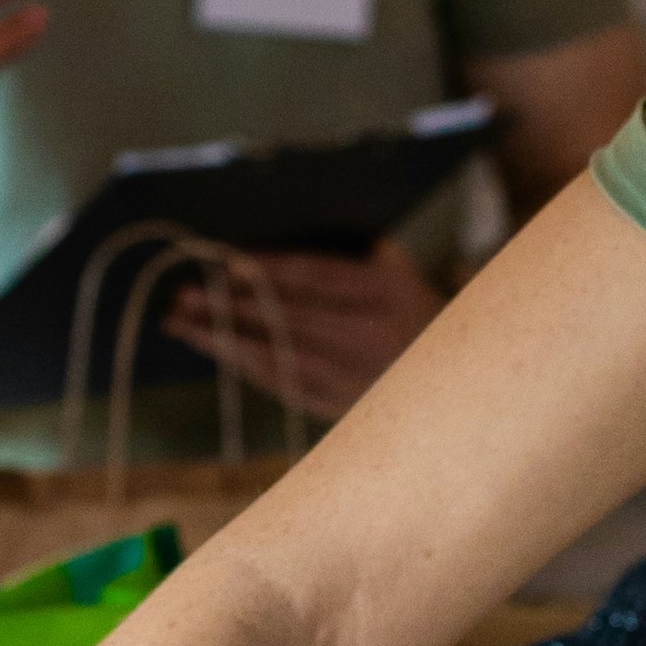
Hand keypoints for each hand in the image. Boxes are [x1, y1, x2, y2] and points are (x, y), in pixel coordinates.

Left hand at [159, 240, 442, 420]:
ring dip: (225, 341)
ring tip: (182, 324)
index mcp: (387, 291)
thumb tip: (271, 235)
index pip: (312, 276)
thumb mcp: (394, 267)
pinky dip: (249, 366)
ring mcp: (361, 379)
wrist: (463, 378)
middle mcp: (375, 337)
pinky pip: (287, 386)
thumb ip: (346, 248)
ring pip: (280, 359)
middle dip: (230, 305)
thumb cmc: (412, 307)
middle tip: (183, 294)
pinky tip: (218, 350)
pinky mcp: (348, 410)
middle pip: (288, 318)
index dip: (261, 270)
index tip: (220, 263)